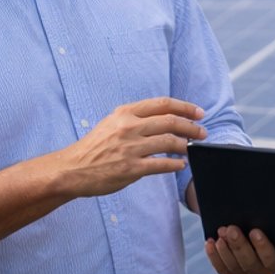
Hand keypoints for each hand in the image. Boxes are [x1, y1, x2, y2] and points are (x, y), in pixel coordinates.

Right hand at [55, 97, 205, 196]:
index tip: (199, 113)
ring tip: (192, 149)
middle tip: (202, 133)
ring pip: (170, 142)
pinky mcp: (131, 168)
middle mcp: (129, 127)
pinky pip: (162, 165)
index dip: (185, 107)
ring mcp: (130, 148)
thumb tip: (162, 119)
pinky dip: (176, 164)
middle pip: (170, 122)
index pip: (162, 104)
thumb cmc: (92, 148)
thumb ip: (134, 119)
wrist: (72, 169)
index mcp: (124, 113)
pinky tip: (181, 164)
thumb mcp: (111, 124)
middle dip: (192, 127)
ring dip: (186, 145)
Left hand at [205, 225, 274, 273]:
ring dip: (225, 249)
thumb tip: (258, 212)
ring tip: (220, 232)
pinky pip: (222, 269)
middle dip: (239, 244)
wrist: (252, 241)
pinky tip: (209, 242)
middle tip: (231, 229)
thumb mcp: (270, 230)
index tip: (254, 231)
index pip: (271, 259)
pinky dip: (215, 256)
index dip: (263, 246)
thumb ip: (268, 227)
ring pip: (234, 267)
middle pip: (250, 263)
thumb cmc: (265, 232)